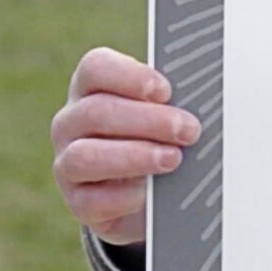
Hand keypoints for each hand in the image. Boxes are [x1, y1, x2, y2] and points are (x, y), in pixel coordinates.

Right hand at [51, 46, 201, 244]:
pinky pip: (91, 200)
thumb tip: (204, 99)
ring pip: (85, 155)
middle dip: (147, 120)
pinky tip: (149, 193)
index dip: (129, 77)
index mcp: (91, 87)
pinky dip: (122, 196)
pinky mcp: (76, 201)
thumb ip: (173, 102)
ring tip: (173, 159)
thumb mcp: (165, 113)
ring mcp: (67, 163)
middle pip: (96, 112)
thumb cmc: (158, 137)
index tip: (165, 91)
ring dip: (134, 156)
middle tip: (188, 130)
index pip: (96, 69)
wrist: (146, 193)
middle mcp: (71, 122)